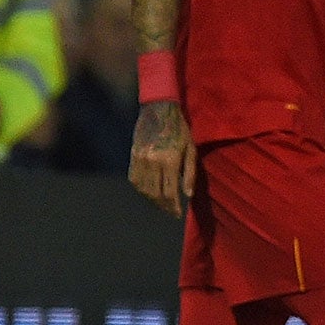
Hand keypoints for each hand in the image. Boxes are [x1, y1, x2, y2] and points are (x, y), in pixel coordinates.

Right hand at [129, 100, 195, 217]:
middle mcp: (152, 162)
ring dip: (152, 200)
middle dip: (164, 206)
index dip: (173, 206)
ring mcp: (140, 159)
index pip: (169, 192)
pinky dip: (142, 189)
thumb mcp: (191, 150)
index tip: (178, 214)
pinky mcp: (133, 156)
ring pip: (143, 188)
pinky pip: (134, 179)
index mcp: (169, 161)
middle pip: (155, 193)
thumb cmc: (181, 130)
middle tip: (171, 212)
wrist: (159, 110)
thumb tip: (188, 195)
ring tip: (162, 205)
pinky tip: (150, 193)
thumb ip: (190, 173)